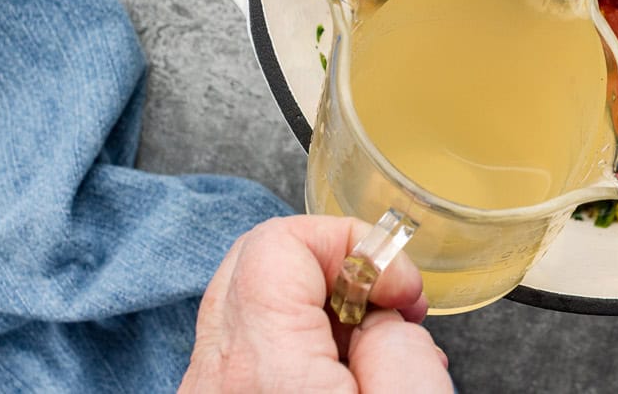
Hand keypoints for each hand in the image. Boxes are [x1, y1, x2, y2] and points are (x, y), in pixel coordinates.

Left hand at [180, 215, 452, 392]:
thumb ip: (399, 342)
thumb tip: (384, 317)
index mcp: (262, 366)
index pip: (280, 239)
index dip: (352, 242)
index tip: (396, 285)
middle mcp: (218, 377)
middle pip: (258, 259)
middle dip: (337, 266)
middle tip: (386, 304)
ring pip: (252, 304)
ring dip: (321, 306)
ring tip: (374, 350)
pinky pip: (249, 349)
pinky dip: (300, 344)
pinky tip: (346, 377)